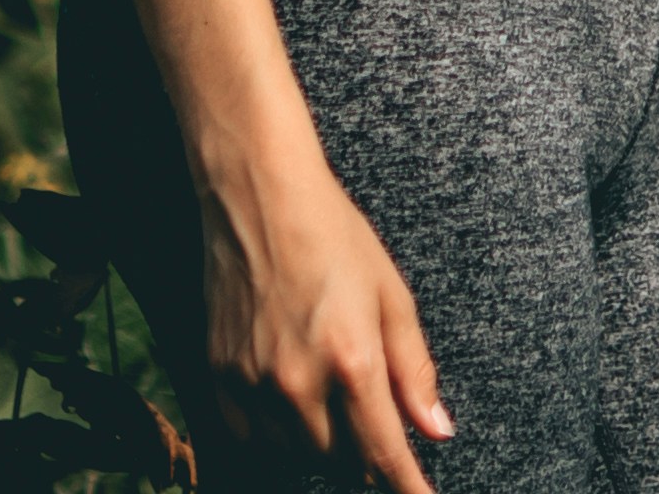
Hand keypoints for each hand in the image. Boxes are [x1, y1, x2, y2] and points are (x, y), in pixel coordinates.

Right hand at [200, 155, 451, 477]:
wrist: (258, 194)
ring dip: (322, 444)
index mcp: (351, 359)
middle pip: (340, 462)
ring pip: (297, 454)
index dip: (407, 488)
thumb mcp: (390, 293)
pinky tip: (291, 402)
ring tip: (330, 396)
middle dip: (363, 452)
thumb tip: (437, 432)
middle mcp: (300, 382)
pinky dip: (276, 434)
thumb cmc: (333, 234)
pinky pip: (253, 438)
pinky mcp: (221, 376)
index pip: (384, 455)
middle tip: (370, 414)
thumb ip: (414, 369)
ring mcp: (255, 383)